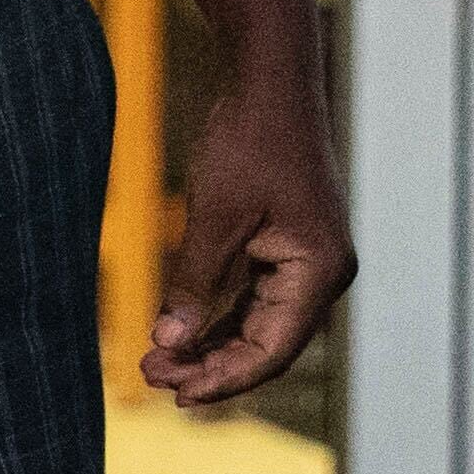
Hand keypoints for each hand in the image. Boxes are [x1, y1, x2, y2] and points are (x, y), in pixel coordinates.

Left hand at [144, 73, 356, 409]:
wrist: (270, 81)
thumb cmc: (250, 140)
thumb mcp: (215, 216)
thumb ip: (194, 284)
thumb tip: (169, 344)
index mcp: (319, 268)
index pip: (273, 348)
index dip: (224, 378)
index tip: (173, 391)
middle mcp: (323, 272)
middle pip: (269, 344)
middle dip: (211, 365)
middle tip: (149, 374)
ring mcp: (309, 260)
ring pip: (260, 326)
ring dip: (212, 346)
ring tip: (157, 360)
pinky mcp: (289, 247)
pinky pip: (256, 300)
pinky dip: (220, 319)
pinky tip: (181, 332)